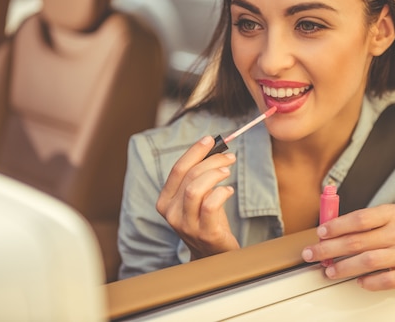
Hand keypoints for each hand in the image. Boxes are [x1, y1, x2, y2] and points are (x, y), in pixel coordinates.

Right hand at [156, 135, 238, 259]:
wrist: (213, 255)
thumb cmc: (207, 221)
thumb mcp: (197, 198)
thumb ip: (198, 176)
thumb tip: (212, 147)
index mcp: (165, 201)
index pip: (177, 169)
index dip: (194, 152)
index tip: (210, 139)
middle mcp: (171, 213)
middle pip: (189, 176)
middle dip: (211, 160)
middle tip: (228, 156)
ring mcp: (186, 225)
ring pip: (195, 189)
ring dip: (214, 174)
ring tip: (228, 171)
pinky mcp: (204, 234)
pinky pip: (210, 206)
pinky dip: (221, 193)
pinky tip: (229, 191)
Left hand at [301, 204, 394, 289]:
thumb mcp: (389, 218)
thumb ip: (363, 223)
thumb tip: (330, 230)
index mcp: (392, 214)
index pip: (359, 219)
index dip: (336, 226)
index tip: (321, 233)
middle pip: (357, 241)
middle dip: (330, 249)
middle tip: (313, 253)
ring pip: (367, 261)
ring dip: (344, 267)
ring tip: (330, 271)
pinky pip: (384, 280)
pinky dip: (368, 282)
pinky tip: (357, 281)